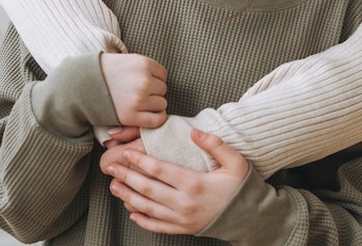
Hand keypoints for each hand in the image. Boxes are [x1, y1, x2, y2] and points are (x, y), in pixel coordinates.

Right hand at [99, 53, 168, 127]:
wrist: (82, 85)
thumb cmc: (105, 72)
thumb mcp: (127, 60)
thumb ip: (146, 68)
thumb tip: (162, 81)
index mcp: (143, 64)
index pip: (163, 75)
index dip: (153, 79)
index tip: (140, 81)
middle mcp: (144, 81)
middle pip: (162, 89)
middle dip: (152, 91)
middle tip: (135, 92)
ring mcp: (139, 100)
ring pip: (162, 104)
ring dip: (152, 105)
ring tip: (136, 101)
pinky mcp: (132, 116)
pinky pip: (157, 119)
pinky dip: (156, 118)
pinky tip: (146, 114)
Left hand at [105, 129, 248, 234]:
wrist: (251, 218)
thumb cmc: (242, 187)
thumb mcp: (236, 162)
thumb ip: (216, 144)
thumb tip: (194, 132)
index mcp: (194, 184)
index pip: (159, 170)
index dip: (140, 161)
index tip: (126, 153)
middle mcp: (185, 203)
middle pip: (148, 188)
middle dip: (126, 177)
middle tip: (111, 167)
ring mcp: (183, 219)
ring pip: (148, 208)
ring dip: (128, 197)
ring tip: (114, 186)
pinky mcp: (184, 229)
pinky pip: (157, 226)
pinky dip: (142, 220)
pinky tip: (131, 211)